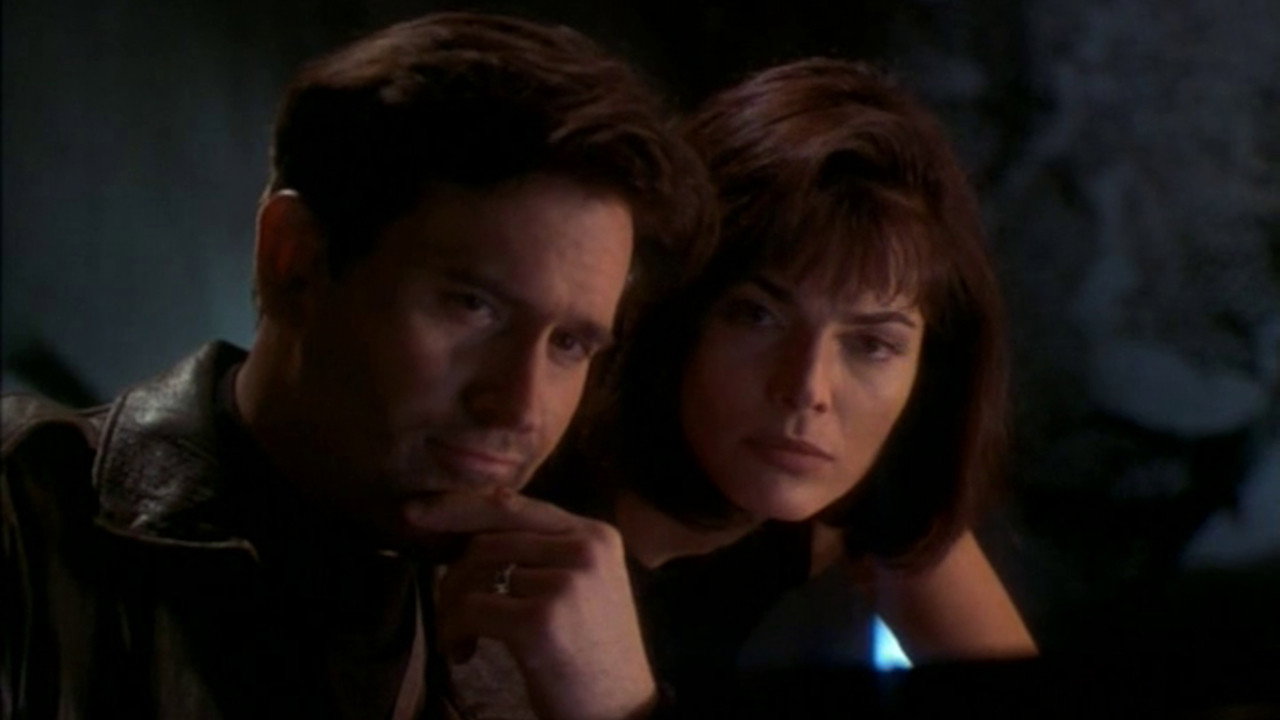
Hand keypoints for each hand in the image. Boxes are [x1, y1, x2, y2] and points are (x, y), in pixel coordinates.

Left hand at [404, 489, 656, 719]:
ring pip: (474, 570)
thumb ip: (543, 551)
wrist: (621, 712)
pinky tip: (462, 653)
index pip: (514, 504)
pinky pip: (469, 609)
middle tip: (448, 610)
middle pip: (488, 538)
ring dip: (452, 606)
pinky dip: (452, 632)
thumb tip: (470, 524)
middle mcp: (585, 548)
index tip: (415, 513)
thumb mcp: (584, 586)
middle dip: (453, 575)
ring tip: (462, 637)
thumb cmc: (592, 653)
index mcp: (596, 534)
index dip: (459, 506)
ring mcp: (565, 583)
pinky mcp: (541, 620)